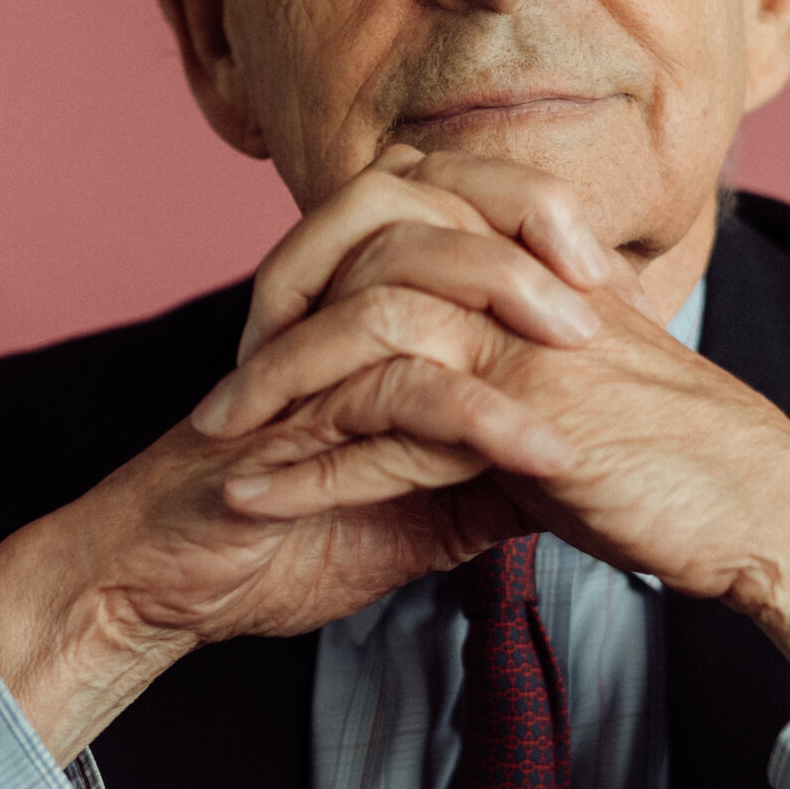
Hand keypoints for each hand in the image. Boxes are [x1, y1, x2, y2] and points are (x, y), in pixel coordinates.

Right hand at [0, 147, 629, 761]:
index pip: (449, 210)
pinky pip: (397, 395)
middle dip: (529, 230)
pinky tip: (548, 456)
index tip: (619, 281)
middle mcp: (327, 314)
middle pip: (429, 202)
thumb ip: (482, 473)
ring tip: (591, 349)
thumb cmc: (281, 537)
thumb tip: (574, 472)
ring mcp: (305, 361)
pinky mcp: (293, 422)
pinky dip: (481, 418)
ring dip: (511, 306)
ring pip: (409, 279)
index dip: (534, 220)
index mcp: (358, 313)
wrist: (171, 587)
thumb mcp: (413, 504)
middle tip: (614, 292)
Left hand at [203, 159, 789, 688]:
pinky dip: (315, 469)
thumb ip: (525, 359)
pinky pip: (392, 434)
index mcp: (537, 271)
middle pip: (363, 269)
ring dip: (279, 396)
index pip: (402, 231)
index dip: (321, 276)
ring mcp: (525, 350)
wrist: (772, 509)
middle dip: (277, 327)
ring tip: (216, 448)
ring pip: (365, 340)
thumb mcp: (596, 384)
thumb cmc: (689, 458)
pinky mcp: (527, 425)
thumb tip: (455, 379)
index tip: (270, 339)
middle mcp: (524, 292)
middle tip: (221, 391)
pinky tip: (261, 499)